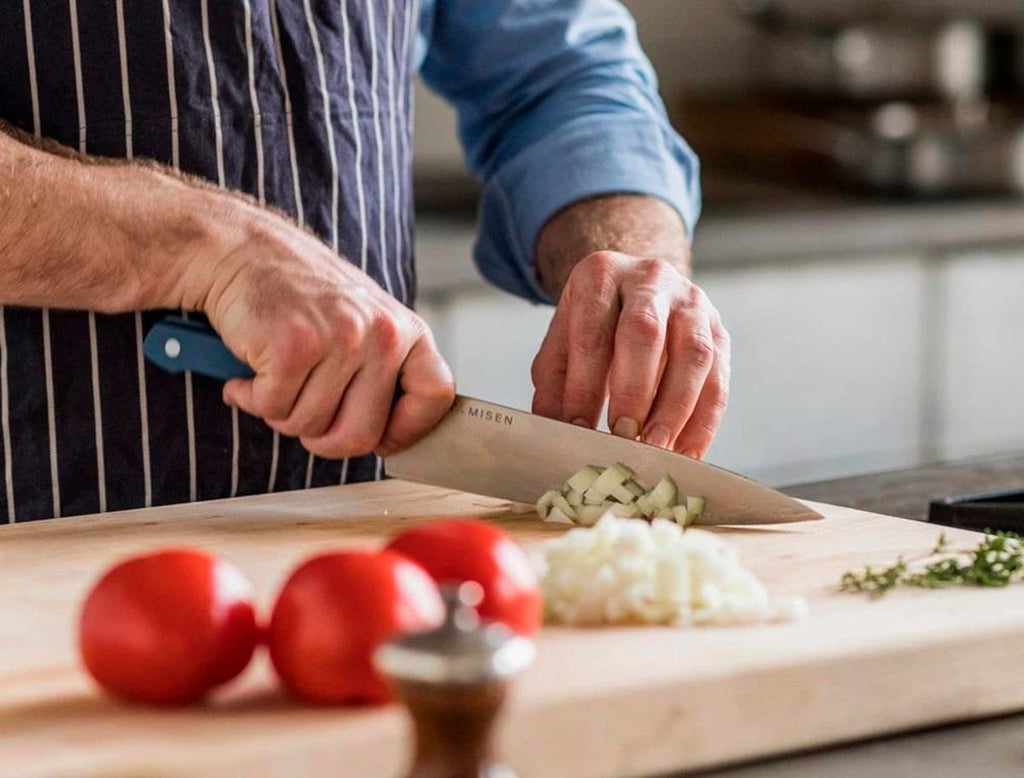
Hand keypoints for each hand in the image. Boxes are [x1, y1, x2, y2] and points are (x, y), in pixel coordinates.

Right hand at [199, 207, 454, 458]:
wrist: (241, 249)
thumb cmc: (301, 296)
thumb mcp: (364, 323)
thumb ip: (383, 372)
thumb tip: (387, 438)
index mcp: (407, 330)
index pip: (436, 396)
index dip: (407, 430)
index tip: (378, 437)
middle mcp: (383, 334)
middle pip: (362, 435)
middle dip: (323, 438)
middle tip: (300, 411)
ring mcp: (341, 339)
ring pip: (309, 426)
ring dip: (280, 411)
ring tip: (274, 374)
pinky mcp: (294, 346)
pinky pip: (273, 407)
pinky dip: (251, 398)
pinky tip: (249, 372)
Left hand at [531, 251, 729, 458]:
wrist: (635, 287)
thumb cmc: (596, 321)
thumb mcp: (563, 339)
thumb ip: (554, 382)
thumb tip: (554, 428)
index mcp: (601, 275)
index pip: (592, 331)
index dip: (585, 384)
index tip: (578, 429)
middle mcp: (651, 280)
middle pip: (645, 332)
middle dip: (633, 391)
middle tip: (621, 436)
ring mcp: (692, 303)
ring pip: (693, 354)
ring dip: (674, 408)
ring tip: (654, 448)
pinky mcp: (719, 332)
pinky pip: (718, 379)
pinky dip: (703, 422)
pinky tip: (685, 452)